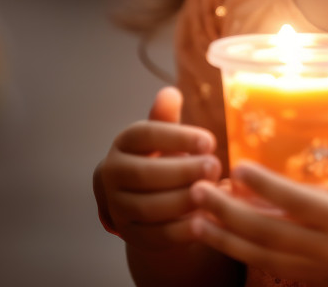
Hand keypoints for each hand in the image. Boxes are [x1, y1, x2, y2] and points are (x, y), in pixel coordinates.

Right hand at [94, 86, 221, 249]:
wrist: (146, 198)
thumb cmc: (162, 156)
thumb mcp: (164, 135)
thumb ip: (166, 117)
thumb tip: (170, 93)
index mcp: (123, 143)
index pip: (145, 135)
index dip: (178, 137)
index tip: (211, 140)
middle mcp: (112, 175)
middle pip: (144, 173)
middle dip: (182, 170)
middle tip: (215, 166)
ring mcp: (117, 207)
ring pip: (148, 206)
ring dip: (182, 200)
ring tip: (211, 192)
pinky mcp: (130, 235)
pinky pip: (153, 235)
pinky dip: (180, 231)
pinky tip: (204, 222)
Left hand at [189, 120, 327, 285]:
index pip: (297, 204)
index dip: (265, 187)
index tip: (236, 167)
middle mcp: (327, 251)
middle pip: (268, 235)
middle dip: (228, 215)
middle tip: (197, 192)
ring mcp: (317, 271)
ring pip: (262, 257)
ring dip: (226, 239)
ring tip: (194, 221)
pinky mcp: (313, 280)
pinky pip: (271, 267)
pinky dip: (243, 251)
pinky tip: (222, 237)